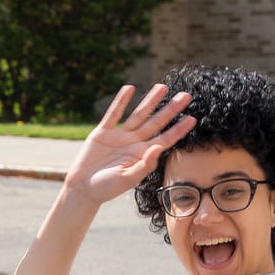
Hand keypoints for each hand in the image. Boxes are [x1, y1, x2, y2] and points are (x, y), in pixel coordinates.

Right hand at [63, 84, 195, 205]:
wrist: (82, 188)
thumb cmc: (106, 188)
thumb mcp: (127, 180)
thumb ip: (143, 165)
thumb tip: (157, 148)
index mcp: (142, 155)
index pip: (165, 139)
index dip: (178, 129)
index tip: (192, 118)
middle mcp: (134, 143)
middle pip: (156, 122)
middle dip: (170, 109)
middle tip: (186, 96)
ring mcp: (119, 136)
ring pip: (138, 114)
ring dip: (151, 101)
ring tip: (163, 86)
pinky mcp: (103, 132)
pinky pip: (113, 114)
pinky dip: (121, 101)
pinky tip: (130, 88)